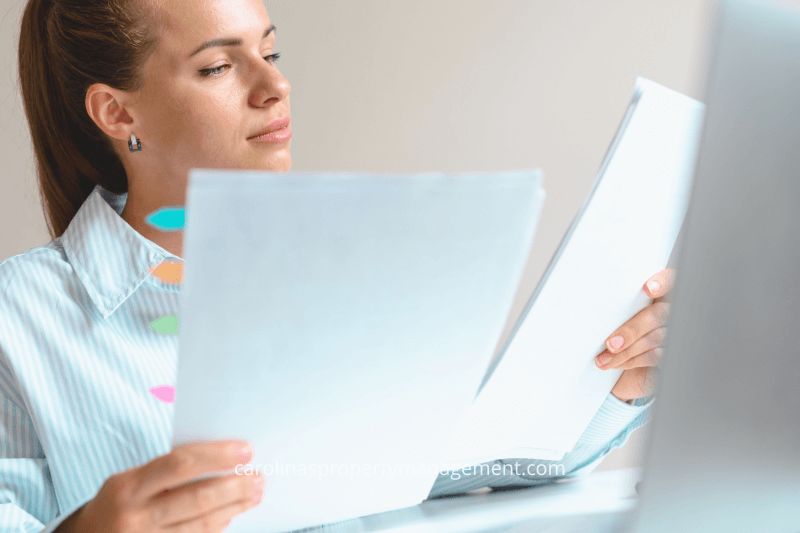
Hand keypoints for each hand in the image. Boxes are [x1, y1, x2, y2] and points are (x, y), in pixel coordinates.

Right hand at [56, 440, 263, 532]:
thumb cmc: (118, 505)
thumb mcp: (129, 482)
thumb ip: (166, 471)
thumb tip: (220, 459)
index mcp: (128, 486)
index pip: (179, 464)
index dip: (216, 456)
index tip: (245, 451)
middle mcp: (134, 516)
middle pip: (195, 498)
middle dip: (233, 486)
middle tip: (258, 477)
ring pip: (200, 525)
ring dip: (233, 508)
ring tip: (253, 494)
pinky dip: (216, 527)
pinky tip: (231, 515)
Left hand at [596, 269, 674, 401]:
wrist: (625, 365)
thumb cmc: (618, 329)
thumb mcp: (617, 313)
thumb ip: (619, 303)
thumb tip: (597, 298)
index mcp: (659, 293)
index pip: (669, 280)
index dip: (662, 283)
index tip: (647, 289)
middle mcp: (670, 309)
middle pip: (656, 315)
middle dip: (631, 331)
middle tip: (610, 344)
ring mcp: (674, 332)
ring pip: (654, 338)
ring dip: (625, 351)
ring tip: (604, 359)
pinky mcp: (672, 354)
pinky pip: (655, 356)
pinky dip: (632, 360)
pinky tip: (616, 364)